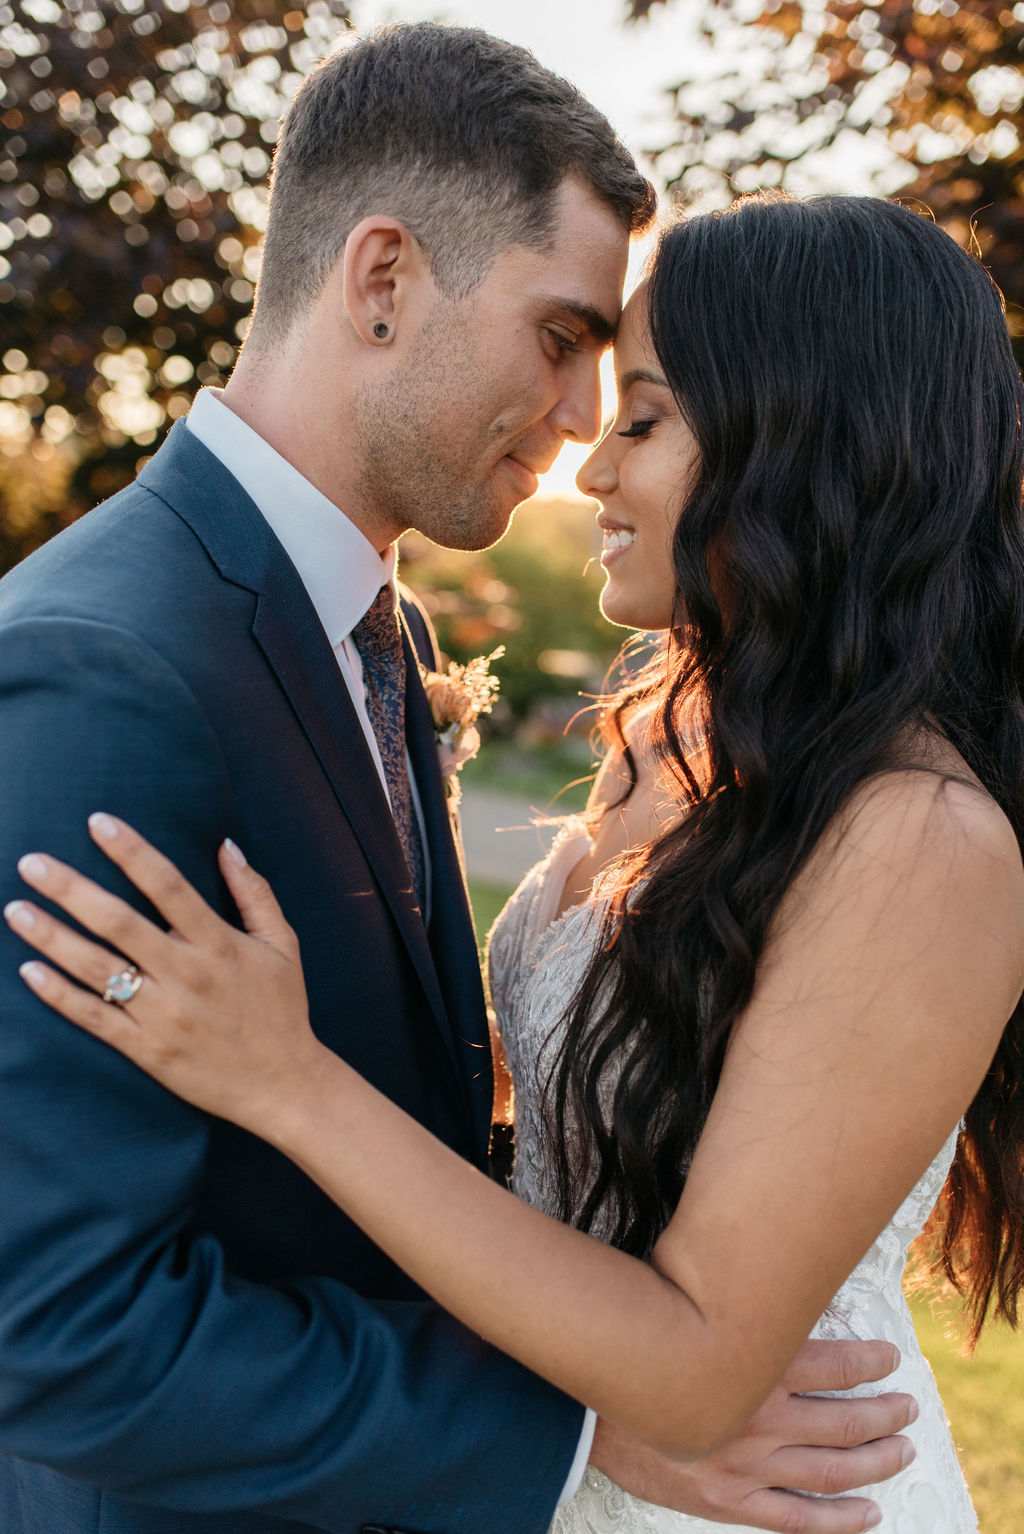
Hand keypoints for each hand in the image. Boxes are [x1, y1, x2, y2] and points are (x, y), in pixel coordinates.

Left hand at [5, 815, 323, 1135]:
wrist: (283, 1085)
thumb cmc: (282, 1009)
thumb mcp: (282, 945)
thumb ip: (254, 892)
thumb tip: (226, 845)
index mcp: (219, 944)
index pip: (168, 886)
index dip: (131, 851)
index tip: (98, 822)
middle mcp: (187, 976)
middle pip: (118, 923)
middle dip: (70, 889)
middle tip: (31, 862)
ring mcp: (163, 1015)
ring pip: (96, 969)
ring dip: (51, 937)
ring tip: (16, 910)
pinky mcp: (147, 1050)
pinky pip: (95, 1019)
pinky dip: (59, 995)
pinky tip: (28, 970)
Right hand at [589, 1338, 916, 1532]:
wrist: (587, 1410)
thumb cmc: (637, 1351)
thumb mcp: (686, 1313)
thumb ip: (733, 1308)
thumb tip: (772, 1282)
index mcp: (753, 1365)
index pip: (834, 1363)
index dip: (870, 1362)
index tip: (889, 1359)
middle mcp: (760, 1416)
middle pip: (845, 1420)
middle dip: (885, 1414)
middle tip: (908, 1407)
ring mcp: (748, 1464)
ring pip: (833, 1469)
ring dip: (876, 1461)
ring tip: (902, 1451)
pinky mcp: (730, 1500)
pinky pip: (798, 1517)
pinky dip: (839, 1519)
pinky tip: (868, 1512)